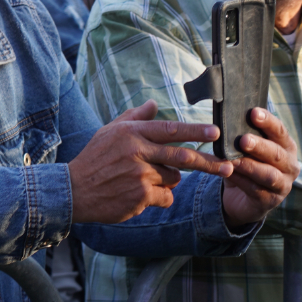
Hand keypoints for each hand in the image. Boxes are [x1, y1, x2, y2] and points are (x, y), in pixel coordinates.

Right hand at [69, 101, 233, 223]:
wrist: (74, 190)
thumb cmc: (94, 159)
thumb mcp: (109, 132)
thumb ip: (134, 118)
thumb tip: (153, 103)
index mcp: (131, 133)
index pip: (169, 130)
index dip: (195, 131)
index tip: (216, 132)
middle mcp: (136, 152)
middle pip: (182, 156)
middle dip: (208, 163)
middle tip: (228, 167)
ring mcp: (139, 174)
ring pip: (173, 179)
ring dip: (166, 181)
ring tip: (141, 181)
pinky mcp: (140, 195)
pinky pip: (166, 197)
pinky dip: (159, 198)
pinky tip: (138, 195)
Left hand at [221, 108, 298, 227]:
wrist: (242, 195)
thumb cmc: (247, 163)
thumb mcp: (245, 148)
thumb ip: (243, 134)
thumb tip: (228, 117)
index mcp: (285, 147)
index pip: (280, 131)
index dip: (268, 122)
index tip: (253, 112)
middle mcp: (289, 165)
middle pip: (277, 154)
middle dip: (260, 146)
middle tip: (243, 140)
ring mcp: (283, 184)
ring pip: (269, 175)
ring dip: (251, 166)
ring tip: (234, 159)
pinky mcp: (270, 200)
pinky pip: (256, 190)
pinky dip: (241, 181)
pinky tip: (229, 174)